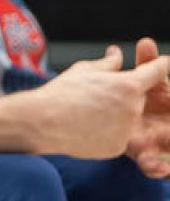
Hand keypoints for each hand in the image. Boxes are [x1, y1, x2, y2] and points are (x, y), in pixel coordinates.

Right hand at [34, 45, 169, 158]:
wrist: (41, 122)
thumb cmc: (60, 93)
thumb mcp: (83, 70)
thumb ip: (108, 63)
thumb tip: (117, 53)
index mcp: (128, 85)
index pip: (156, 71)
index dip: (160, 65)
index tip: (162, 64)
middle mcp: (134, 108)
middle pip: (138, 98)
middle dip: (123, 96)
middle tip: (95, 97)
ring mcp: (127, 130)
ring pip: (128, 118)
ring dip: (115, 116)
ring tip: (87, 114)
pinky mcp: (119, 147)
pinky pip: (119, 137)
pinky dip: (106, 133)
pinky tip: (86, 129)